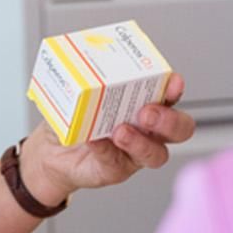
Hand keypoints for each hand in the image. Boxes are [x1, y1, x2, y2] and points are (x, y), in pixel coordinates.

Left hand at [20, 73, 195, 204]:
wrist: (52, 151)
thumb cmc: (75, 118)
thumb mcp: (80, 94)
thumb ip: (89, 81)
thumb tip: (82, 62)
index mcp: (147, 105)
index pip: (171, 97)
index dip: (175, 90)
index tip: (173, 82)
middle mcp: (149, 131)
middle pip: (180, 129)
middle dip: (168, 120)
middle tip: (147, 112)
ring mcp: (135, 154)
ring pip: (156, 154)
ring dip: (140, 142)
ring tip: (120, 131)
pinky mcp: (116, 170)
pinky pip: (116, 163)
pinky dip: (105, 150)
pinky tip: (94, 142)